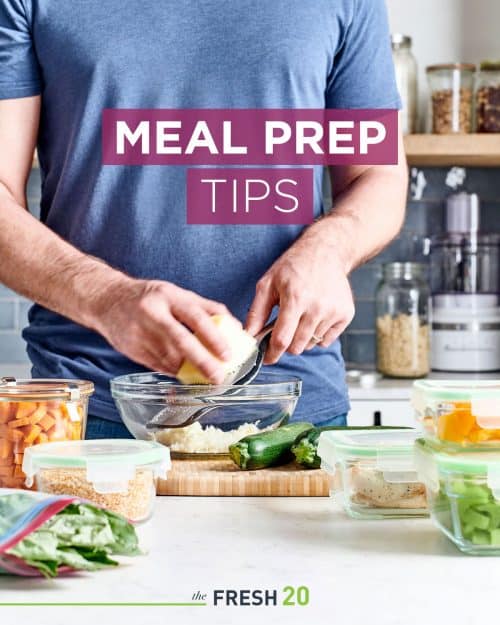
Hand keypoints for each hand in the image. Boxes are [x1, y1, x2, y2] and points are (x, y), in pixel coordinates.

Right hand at [92, 277, 232, 382]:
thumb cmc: (150, 297)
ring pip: (169, 358)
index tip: (227, 354)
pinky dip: (174, 371)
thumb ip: (205, 308)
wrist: (108, 300)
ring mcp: (139, 333)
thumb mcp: (176, 293)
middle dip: (202, 362)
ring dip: (190, 371)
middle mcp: (152, 314)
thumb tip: (234, 326)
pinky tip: (185, 374)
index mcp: (167, 296)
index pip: (195, 317)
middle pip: (181, 341)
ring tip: (206, 377)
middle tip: (219, 376)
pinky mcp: (132, 350)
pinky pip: (158, 365)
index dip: (213, 336)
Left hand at [245, 229, 354, 363]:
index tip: (268, 359)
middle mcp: (317, 307)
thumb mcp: (268, 283)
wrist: (326, 252)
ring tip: (300, 316)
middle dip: (286, 344)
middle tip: (283, 329)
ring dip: (302, 337)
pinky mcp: (345, 314)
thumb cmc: (294, 267)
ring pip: (311, 344)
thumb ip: (256, 311)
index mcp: (295, 299)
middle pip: (297, 347)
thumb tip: (249, 335)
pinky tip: (314, 316)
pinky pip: (326, 340)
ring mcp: (333, 312)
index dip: (272, 354)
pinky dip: (317, 335)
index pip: (282, 339)